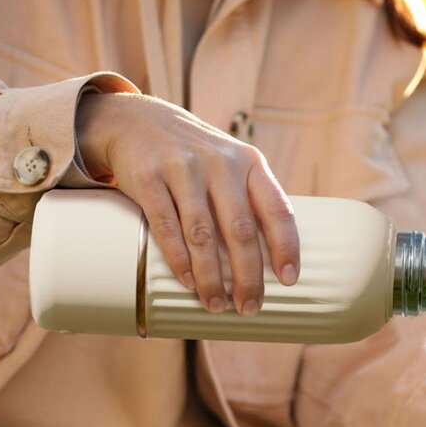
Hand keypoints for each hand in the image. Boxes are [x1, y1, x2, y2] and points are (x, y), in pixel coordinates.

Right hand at [76, 92, 299, 315]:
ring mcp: (182, 169)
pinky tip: (189, 281)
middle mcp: (220, 164)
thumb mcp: (231, 163)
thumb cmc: (196, 155)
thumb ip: (251, 199)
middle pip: (240, 230)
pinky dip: (179, 260)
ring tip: (217, 304)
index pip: (277, 209)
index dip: (286, 247)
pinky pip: (166, 227)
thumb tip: (273, 258)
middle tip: (249, 306)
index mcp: (250, 163)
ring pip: (203, 235)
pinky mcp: (148, 178)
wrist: (136, 120)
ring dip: (211, 277)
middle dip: (248, 276)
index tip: (289, 280)